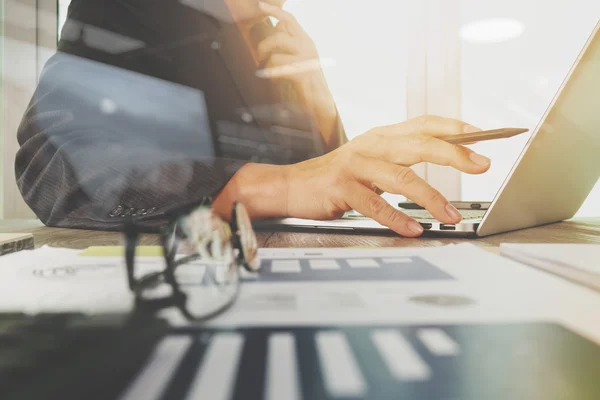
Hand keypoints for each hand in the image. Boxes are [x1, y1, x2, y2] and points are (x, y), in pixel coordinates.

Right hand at [215, 115, 489, 236]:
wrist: (290, 186)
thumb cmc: (336, 177)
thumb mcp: (370, 160)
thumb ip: (401, 159)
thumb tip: (446, 160)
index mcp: (381, 136)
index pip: (424, 123)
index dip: (455, 128)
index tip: (485, 137)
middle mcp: (370, 145)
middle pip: (418, 144)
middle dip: (453, 154)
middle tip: (482, 166)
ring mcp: (355, 165)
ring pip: (400, 177)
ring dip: (431, 197)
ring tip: (450, 216)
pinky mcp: (341, 188)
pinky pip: (374, 204)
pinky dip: (396, 218)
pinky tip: (413, 228)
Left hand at [257, 1, 338, 146]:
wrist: (321, 104)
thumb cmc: (305, 84)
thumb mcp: (298, 59)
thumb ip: (288, 45)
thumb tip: (274, 29)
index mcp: (306, 41)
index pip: (289, 19)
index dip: (274, 10)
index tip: (260, 5)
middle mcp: (307, 46)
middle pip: (280, 31)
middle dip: (265, 42)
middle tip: (260, 55)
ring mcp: (305, 58)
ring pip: (276, 46)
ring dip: (266, 59)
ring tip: (267, 71)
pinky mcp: (301, 71)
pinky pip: (277, 64)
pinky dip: (270, 72)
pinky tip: (272, 79)